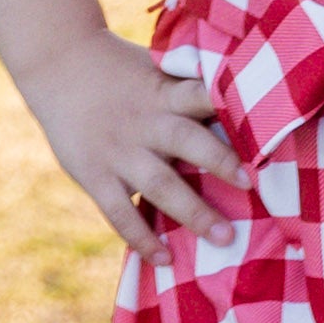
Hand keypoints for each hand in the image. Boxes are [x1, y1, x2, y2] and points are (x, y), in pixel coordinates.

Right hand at [13, 28, 238, 259]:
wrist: (57, 62)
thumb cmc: (119, 69)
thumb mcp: (155, 70)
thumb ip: (187, 92)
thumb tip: (239, 108)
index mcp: (164, 92)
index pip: (203, 97)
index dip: (232, 109)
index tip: (266, 127)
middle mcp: (145, 123)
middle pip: (187, 142)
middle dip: (221, 163)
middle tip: (253, 186)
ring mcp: (119, 151)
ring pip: (160, 185)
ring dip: (193, 213)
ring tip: (224, 238)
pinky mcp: (95, 175)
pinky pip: (121, 213)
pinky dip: (142, 238)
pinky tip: (165, 259)